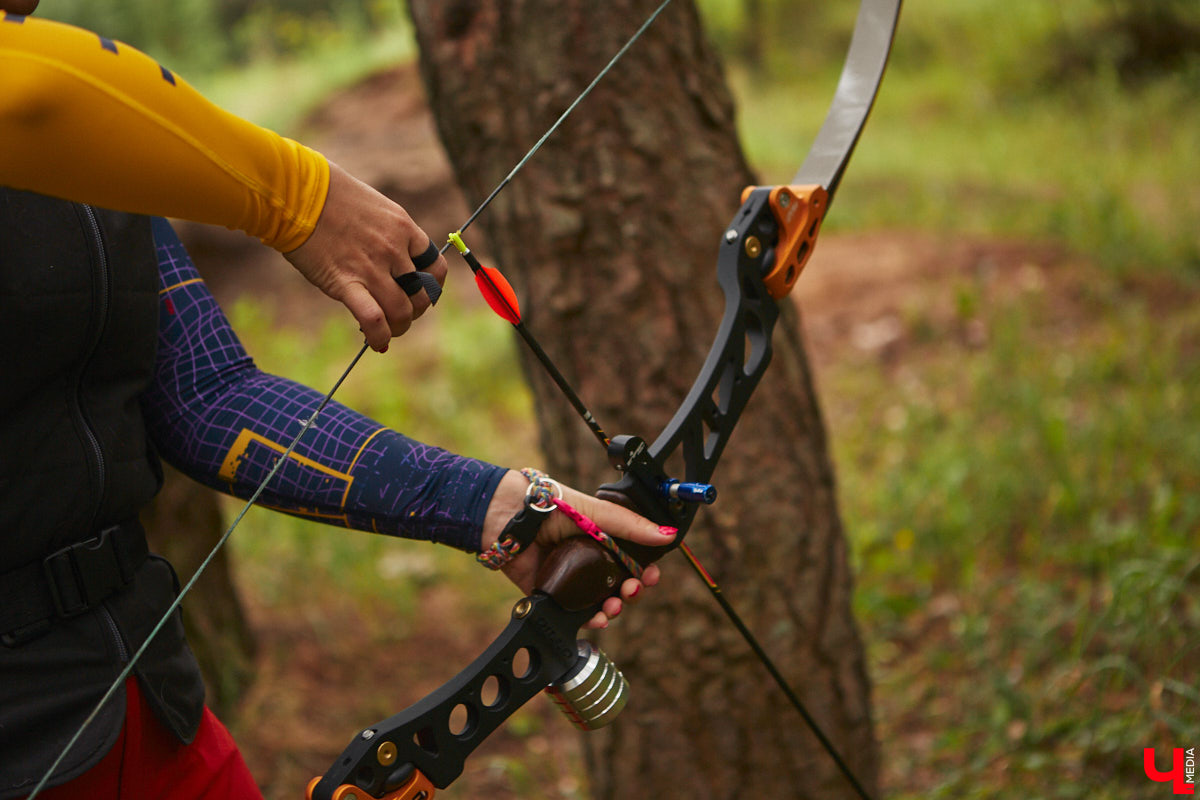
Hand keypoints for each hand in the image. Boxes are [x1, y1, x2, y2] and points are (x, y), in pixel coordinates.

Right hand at [284, 162, 447, 351]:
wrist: (296, 192)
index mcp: (404, 229)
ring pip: (402, 312)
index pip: (436, 268)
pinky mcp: (346, 283)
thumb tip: (392, 259)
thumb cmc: (329, 195)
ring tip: (389, 331)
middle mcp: (394, 250)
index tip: (420, 293)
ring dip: (399, 328)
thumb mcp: (374, 207)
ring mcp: (372, 268)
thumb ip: (388, 234)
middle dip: (414, 311)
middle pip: (422, 296)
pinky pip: (374, 320)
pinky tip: (376, 342)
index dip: (432, 287)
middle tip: (400, 313)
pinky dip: (379, 336)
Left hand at [481, 470, 674, 628]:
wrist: (512, 519)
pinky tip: (597, 618)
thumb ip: (632, 526)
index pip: (631, 561)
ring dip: (613, 608)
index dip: (644, 572)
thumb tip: (668, 535)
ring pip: (601, 603)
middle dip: (631, 592)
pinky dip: (590, 620)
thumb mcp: (598, 513)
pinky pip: (576, 614)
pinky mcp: (553, 595)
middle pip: (619, 586)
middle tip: (633, 590)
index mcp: (602, 538)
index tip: (652, 576)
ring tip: (613, 605)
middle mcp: (589, 560)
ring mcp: (571, 579)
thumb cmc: (552, 505)